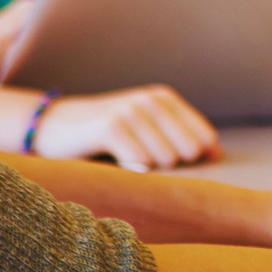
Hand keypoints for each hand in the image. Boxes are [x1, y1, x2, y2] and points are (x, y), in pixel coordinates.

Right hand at [35, 85, 221, 170]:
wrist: (52, 128)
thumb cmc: (105, 137)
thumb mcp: (146, 132)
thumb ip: (182, 140)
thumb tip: (218, 154)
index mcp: (165, 99)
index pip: (205, 140)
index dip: (191, 160)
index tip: (163, 160)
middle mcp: (151, 100)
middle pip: (189, 152)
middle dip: (169, 165)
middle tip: (138, 159)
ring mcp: (131, 111)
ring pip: (166, 160)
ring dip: (144, 170)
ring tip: (122, 157)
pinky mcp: (111, 127)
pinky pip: (141, 163)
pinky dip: (128, 171)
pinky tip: (112, 160)